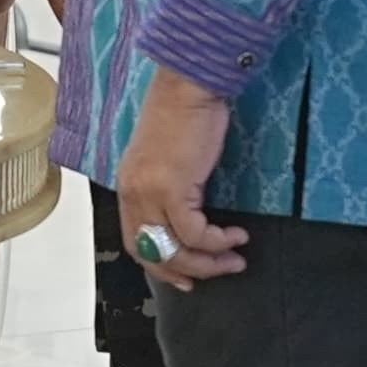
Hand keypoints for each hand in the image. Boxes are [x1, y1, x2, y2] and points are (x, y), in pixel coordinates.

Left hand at [112, 69, 247, 287]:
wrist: (188, 89)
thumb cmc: (184, 117)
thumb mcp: (170, 160)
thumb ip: (171, 190)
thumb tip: (191, 220)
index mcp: (129, 187)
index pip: (135, 242)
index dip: (161, 266)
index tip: (187, 277)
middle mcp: (133, 194)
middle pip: (152, 253)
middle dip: (187, 271)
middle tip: (218, 271)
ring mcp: (149, 192)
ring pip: (175, 249)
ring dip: (209, 262)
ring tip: (235, 257)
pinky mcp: (171, 188)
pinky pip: (196, 233)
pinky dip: (219, 242)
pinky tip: (237, 235)